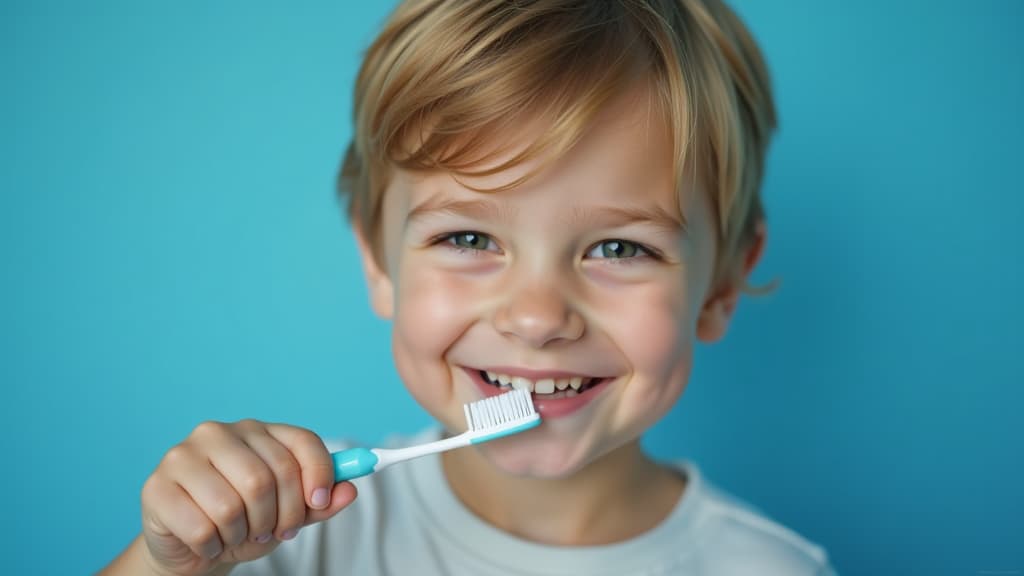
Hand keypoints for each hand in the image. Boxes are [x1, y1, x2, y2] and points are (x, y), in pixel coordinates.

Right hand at [138, 420, 355, 575]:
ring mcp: (182, 456)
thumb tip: (349, 490)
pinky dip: (213, 545)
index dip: (318, 475)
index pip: (301, 442)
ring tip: (237, 534)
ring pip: (232, 504)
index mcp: (255, 431)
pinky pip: (201, 527)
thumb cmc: (244, 521)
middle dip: (279, 516)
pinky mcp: (156, 487)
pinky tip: (208, 540)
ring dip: (242, 533)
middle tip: (273, 532)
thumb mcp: (288, 513)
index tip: (318, 503)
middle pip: (268, 476)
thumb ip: (319, 502)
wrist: (190, 545)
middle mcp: (217, 433)